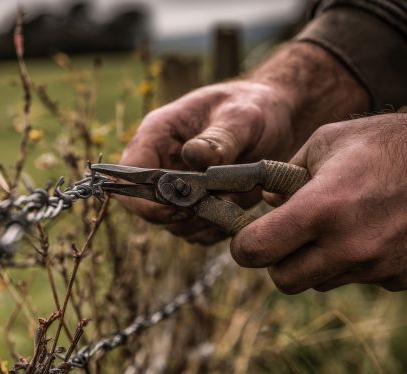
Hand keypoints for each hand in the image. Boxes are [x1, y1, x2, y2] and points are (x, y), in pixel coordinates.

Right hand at [119, 81, 298, 243]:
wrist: (277, 118)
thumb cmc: (253, 106)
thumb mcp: (241, 116)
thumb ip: (219, 138)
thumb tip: (193, 157)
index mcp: (157, 136)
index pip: (128, 174)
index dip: (142, 197)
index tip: (176, 205)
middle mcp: (161, 165)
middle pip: (146, 207)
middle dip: (177, 214)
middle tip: (212, 205)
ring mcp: (179, 190)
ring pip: (173, 224)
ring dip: (201, 223)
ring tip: (232, 201)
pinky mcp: (200, 207)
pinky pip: (198, 232)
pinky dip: (216, 229)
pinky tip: (237, 210)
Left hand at [231, 92, 406, 292]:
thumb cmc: (388, 142)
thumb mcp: (326, 142)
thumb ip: (284, 176)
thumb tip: (266, 204)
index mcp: (321, 209)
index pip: (256, 251)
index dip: (244, 246)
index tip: (248, 237)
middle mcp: (348, 246)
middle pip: (284, 280)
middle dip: (278, 260)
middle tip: (289, 236)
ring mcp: (378, 268)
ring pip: (322, 282)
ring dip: (319, 261)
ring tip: (342, 223)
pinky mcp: (403, 279)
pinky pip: (360, 279)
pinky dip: (357, 262)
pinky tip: (377, 229)